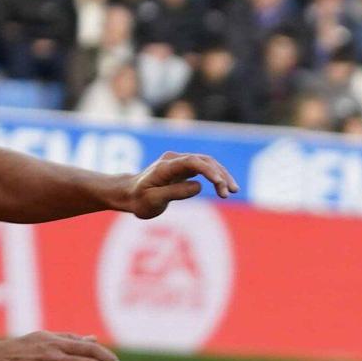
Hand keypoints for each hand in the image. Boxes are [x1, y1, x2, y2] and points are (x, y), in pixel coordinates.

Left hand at [122, 150, 238, 217]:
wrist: (129, 194)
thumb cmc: (139, 199)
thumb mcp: (153, 200)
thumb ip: (175, 192)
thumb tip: (198, 186)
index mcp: (165, 166)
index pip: (192, 162)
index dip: (208, 171)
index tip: (220, 183)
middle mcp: (174, 160)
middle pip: (204, 161)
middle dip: (219, 175)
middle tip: (228, 193)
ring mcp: (180, 162)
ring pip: (207, 163)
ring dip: (221, 175)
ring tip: (232, 191)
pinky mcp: (184, 169)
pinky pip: (205, 169)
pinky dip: (216, 177)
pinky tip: (225, 187)